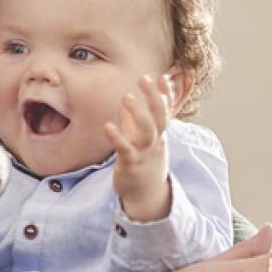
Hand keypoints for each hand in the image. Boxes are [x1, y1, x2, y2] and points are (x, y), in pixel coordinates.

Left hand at [106, 74, 174, 221]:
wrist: (146, 195)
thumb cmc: (143, 162)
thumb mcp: (142, 140)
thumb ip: (133, 119)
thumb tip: (125, 99)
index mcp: (159, 134)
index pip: (165, 111)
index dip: (165, 95)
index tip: (163, 76)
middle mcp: (155, 141)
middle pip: (159, 117)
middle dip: (153, 97)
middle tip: (144, 78)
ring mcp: (144, 153)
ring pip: (147, 131)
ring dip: (138, 113)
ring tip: (126, 97)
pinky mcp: (130, 164)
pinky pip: (125, 150)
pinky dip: (117, 138)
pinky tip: (107, 126)